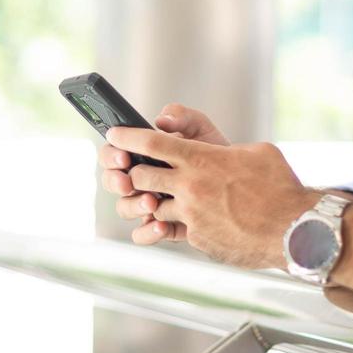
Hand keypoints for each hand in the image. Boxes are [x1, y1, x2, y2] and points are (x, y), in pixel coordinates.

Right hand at [99, 104, 227, 245]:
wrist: (240, 184)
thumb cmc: (216, 153)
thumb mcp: (201, 130)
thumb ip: (182, 117)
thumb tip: (162, 120)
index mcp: (143, 154)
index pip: (114, 152)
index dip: (112, 154)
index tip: (123, 155)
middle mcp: (141, 179)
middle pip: (112, 181)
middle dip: (115, 181)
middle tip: (127, 181)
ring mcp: (150, 203)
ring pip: (125, 208)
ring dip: (134, 206)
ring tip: (152, 202)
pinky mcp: (162, 225)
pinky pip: (143, 234)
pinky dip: (148, 232)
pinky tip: (162, 225)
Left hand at [105, 124, 318, 269]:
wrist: (294, 230)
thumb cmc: (280, 188)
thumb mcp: (256, 150)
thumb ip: (226, 148)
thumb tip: (216, 152)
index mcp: (201, 158)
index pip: (151, 142)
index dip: (127, 136)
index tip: (113, 135)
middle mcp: (189, 186)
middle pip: (140, 176)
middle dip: (134, 173)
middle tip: (136, 171)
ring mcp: (190, 215)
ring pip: (152, 206)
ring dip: (155, 202)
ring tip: (167, 199)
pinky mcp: (197, 239)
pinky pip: (175, 230)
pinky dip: (179, 224)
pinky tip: (194, 221)